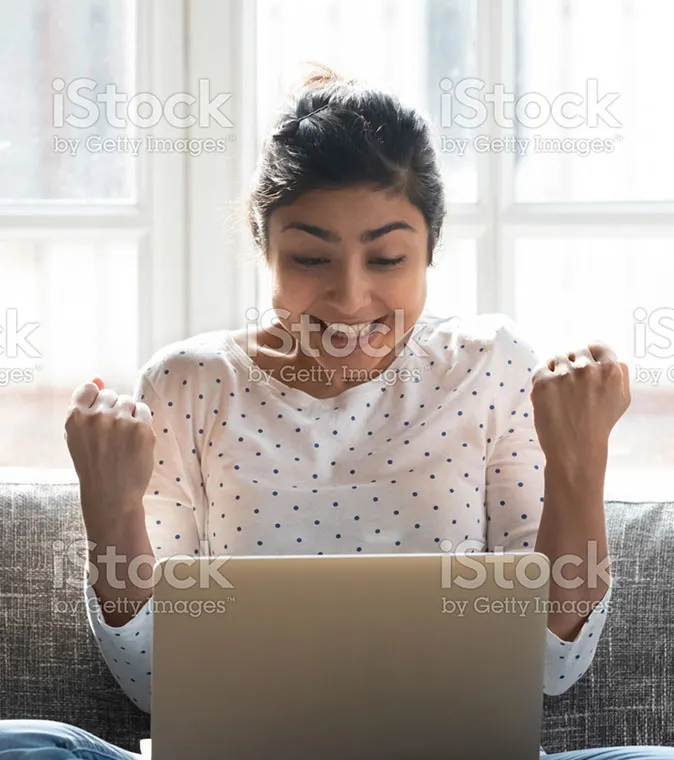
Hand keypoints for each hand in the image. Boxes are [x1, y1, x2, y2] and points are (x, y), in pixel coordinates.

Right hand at [65, 376, 155, 523]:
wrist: (111, 494)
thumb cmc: (93, 465)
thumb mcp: (78, 436)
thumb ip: (85, 406)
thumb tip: (97, 377)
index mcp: (75, 417)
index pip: (89, 388)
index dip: (96, 400)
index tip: (99, 416)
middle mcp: (97, 416)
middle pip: (111, 394)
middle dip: (113, 409)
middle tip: (112, 434)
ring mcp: (120, 421)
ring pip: (128, 401)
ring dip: (128, 415)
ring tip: (123, 438)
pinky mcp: (141, 427)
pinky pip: (144, 410)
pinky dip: (141, 421)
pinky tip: (135, 439)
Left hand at [530, 342, 630, 470]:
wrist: (575, 449)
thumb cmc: (599, 426)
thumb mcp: (622, 400)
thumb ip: (621, 375)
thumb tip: (616, 359)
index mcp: (610, 370)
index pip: (596, 345)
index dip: (589, 354)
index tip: (583, 364)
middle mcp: (588, 369)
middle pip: (574, 350)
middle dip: (571, 363)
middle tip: (569, 383)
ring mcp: (565, 374)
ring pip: (556, 357)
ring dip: (555, 370)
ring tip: (558, 391)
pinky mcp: (544, 382)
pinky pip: (540, 369)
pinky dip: (541, 380)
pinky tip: (548, 395)